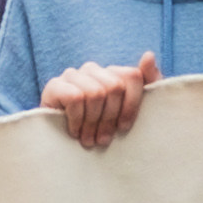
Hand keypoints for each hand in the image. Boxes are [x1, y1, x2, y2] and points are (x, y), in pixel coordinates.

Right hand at [39, 53, 159, 149]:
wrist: (64, 148)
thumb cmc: (102, 130)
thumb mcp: (131, 112)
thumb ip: (148, 83)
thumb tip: (148, 55)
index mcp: (113, 73)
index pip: (132, 75)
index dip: (131, 105)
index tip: (124, 128)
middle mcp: (93, 70)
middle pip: (114, 86)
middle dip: (110, 118)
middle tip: (103, 139)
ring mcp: (72, 75)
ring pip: (95, 93)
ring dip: (93, 122)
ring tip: (89, 139)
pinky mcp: (54, 86)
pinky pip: (75, 97)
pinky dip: (77, 119)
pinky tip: (75, 131)